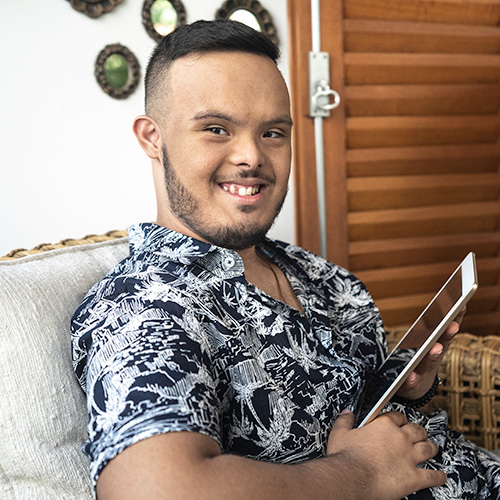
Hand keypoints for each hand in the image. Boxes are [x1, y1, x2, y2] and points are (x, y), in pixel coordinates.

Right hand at [326, 410, 445, 499]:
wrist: (352, 478)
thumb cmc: (346, 457)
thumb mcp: (340, 433)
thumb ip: (345, 421)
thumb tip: (347, 413)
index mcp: (384, 425)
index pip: (398, 416)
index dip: (400, 419)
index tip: (399, 422)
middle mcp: (400, 438)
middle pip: (417, 430)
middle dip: (419, 432)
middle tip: (420, 434)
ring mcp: (409, 457)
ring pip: (428, 449)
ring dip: (431, 448)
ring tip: (432, 449)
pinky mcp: (414, 477)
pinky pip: (432, 476)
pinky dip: (438, 476)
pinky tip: (441, 476)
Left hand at [397, 308, 465, 399]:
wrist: (413, 385)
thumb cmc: (421, 359)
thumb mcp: (428, 343)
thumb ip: (433, 327)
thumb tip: (448, 308)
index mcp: (437, 344)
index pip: (446, 329)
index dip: (455, 318)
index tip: (462, 305)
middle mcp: (433, 357)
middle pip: (442, 344)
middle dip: (447, 335)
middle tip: (452, 325)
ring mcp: (424, 371)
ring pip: (429, 362)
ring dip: (432, 355)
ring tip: (435, 347)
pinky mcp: (413, 384)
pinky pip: (412, 382)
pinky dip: (412, 380)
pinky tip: (411, 376)